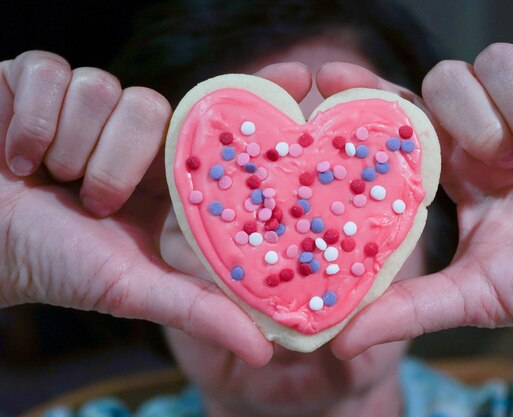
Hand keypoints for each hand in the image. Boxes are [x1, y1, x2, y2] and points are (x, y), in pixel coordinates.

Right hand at [0, 50, 308, 365]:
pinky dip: (30, 124)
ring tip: (50, 183)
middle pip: (157, 108)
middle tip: (91, 201)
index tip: (296, 77)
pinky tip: (18, 158)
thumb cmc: (56, 264)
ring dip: (69, 150)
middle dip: (117, 162)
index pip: (220, 124)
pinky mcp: (39, 79)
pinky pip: (52, 74)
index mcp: (169, 173)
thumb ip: (197, 310)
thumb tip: (265, 351)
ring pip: (105, 90)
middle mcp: (137, 133)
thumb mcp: (133, 289)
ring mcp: (90, 102)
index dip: (258, 97)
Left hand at [326, 27, 512, 357]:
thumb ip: (408, 310)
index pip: (400, 119)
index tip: (333, 80)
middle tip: (502, 159)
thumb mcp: (477, 295)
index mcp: (456, 171)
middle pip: (444, 79)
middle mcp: (489, 133)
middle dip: (468, 115)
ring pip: (496, 60)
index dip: (367, 97)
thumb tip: (339, 343)